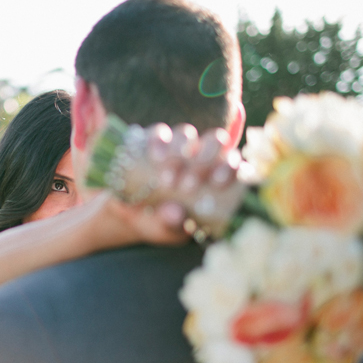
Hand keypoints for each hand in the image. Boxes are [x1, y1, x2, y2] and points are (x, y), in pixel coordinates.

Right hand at [108, 123, 245, 241]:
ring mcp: (177, 145)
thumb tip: (175, 213)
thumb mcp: (166, 229)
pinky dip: (158, 142)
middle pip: (214, 142)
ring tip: (167, 179)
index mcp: (215, 176)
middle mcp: (200, 154)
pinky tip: (155, 157)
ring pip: (187, 134)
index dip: (229, 168)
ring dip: (179, 152)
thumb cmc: (159, 222)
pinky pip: (158, 133)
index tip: (216, 182)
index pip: (232, 163)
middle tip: (187, 187)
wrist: (129, 214)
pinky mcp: (153, 141)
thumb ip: (170, 224)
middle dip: (204, 162)